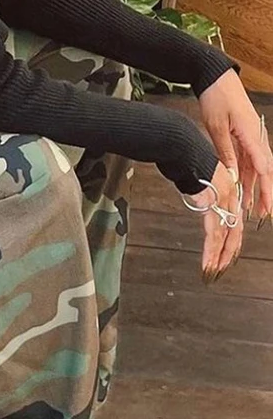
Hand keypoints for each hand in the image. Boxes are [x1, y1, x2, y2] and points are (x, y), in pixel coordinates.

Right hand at [185, 161, 242, 280]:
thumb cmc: (189, 159)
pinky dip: (211, 249)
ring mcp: (223, 201)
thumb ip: (204, 192)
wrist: (185, 149)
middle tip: (221, 267)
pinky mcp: (213, 205)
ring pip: (224, 236)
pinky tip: (208, 259)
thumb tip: (201, 201)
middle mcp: (230, 197)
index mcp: (229, 191)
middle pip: (233, 232)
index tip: (226, 253)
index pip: (234, 222)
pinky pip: (214, 232)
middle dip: (227, 253)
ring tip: (212, 269)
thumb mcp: (200, 178)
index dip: (231, 240)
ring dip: (217, 256)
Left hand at [199, 68, 272, 222]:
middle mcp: (256, 137)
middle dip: (265, 194)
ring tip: (252, 209)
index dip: (265, 188)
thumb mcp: (217, 127)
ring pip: (257, 168)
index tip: (266, 205)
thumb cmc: (217, 97)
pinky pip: (249, 160)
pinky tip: (243, 189)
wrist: (216, 78)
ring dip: (255, 187)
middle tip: (264, 214)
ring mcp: (252, 137)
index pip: (263, 166)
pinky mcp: (245, 136)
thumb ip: (225, 152)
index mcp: (252, 134)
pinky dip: (247, 176)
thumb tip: (233, 176)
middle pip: (265, 171)